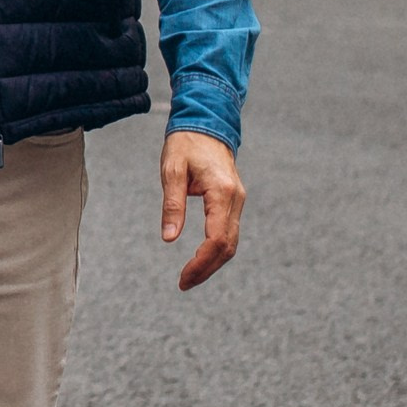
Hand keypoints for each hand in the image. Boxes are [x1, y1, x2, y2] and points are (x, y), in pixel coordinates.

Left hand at [160, 130, 244, 290]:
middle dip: (207, 268)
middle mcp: (236, 200)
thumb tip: (168, 238)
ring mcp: (238, 201)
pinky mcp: (233, 201)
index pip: (216, 239)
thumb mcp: (171, 170)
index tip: (183, 277)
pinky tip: (200, 258)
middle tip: (183, 283)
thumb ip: (172, 204)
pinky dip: (217, 249)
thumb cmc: (185, 144)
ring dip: (213, 262)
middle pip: (228, 246)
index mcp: (222, 193)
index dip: (201, 262)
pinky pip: (229, 232)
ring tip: (189, 276)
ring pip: (231, 242)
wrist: (206, 123)